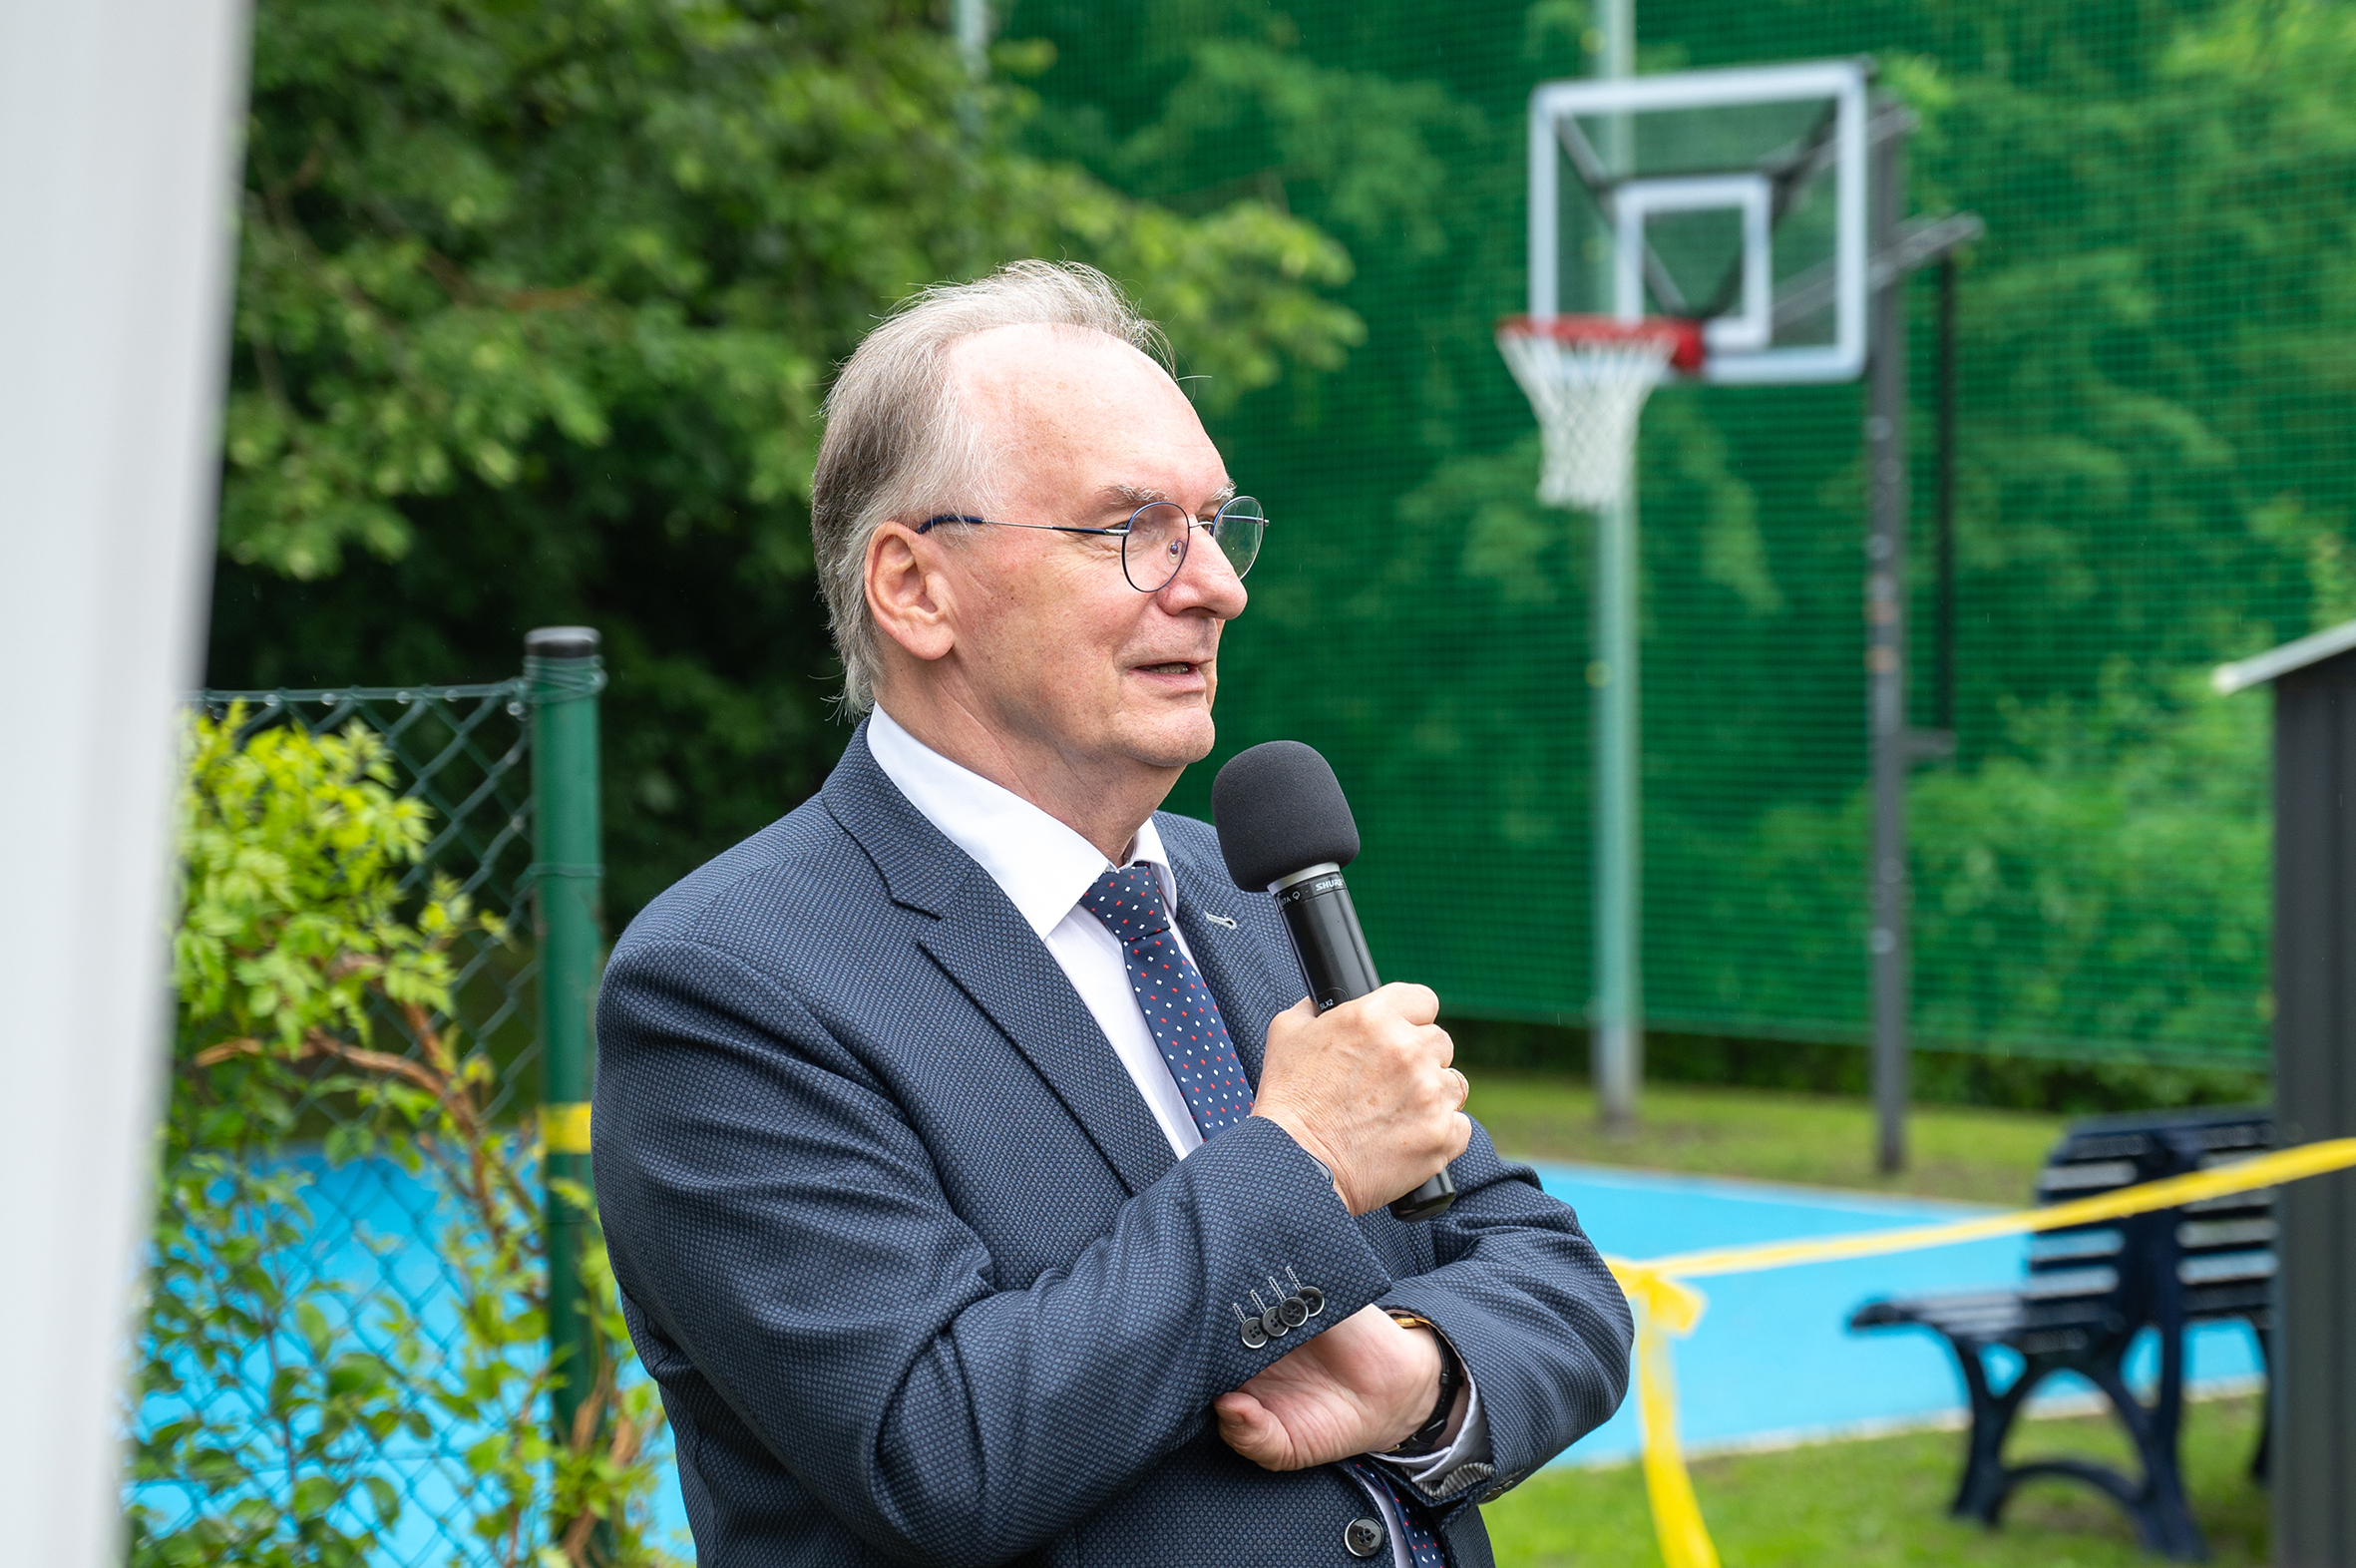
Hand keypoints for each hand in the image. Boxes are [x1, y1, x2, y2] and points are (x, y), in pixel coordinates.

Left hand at [1214, 1306, 1445, 1469]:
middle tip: (1208, 1340)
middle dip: (1207, 1330)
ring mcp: (1278, 1310)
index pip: (1199, 1356)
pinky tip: (1274, 1303)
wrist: (1389, 1399)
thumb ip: (1251, 1438)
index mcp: (1237, 1369)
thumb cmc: (1328, 1424)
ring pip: (1242, 1295)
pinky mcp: (1308, 1291)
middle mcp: (1251, 1336)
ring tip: (1242, 1324)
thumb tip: (1224, 1405)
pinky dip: (1275, 1284)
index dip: (1192, 1362)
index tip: (1191, 1369)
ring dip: (1239, 1304)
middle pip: (1213, 1320)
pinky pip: (1284, 1278)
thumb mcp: (1285, 1449)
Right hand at [1250, 984, 1469, 1214]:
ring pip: (1453, 1084)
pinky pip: (1460, 1125)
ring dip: (1433, 1097)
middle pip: (1440, 1042)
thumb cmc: (1288, 1102)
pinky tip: (1409, 1138)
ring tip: (1398, 1115)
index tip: (1404, 1034)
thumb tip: (1323, 1005)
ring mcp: (1429, 1093)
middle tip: (1392, 1084)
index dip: (1412, 1018)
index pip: (1423, 1000)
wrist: (1295, 1164)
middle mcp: (1408, 1049)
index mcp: (1374, 1017)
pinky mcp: (1441, 1134)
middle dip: (1421, 1060)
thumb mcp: (1286, 1034)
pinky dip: (1441, 1133)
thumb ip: (1314, 1010)